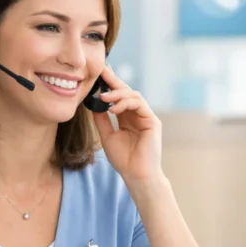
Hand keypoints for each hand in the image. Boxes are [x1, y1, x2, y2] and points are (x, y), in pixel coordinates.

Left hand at [91, 64, 163, 186]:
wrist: (136, 175)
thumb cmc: (123, 160)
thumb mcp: (107, 136)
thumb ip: (101, 119)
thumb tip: (92, 103)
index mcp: (127, 118)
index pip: (118, 97)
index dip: (109, 85)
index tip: (97, 74)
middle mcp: (138, 115)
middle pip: (127, 91)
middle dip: (114, 81)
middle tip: (101, 71)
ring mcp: (146, 117)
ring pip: (134, 95)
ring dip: (118, 94)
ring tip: (104, 98)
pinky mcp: (152, 121)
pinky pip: (140, 104)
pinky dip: (126, 103)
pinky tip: (113, 109)